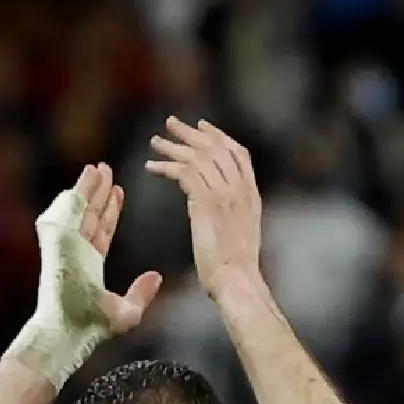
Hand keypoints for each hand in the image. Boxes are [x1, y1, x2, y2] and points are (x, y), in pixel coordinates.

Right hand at [6, 163, 162, 385]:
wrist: (67, 335)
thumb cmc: (90, 330)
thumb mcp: (126, 312)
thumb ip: (141, 293)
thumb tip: (157, 276)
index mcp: (88, 266)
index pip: (102, 231)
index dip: (111, 211)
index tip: (119, 191)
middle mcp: (74, 254)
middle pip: (89, 215)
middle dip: (99, 192)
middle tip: (108, 169)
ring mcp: (64, 248)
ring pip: (78, 209)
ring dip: (88, 188)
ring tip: (98, 168)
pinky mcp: (56, 244)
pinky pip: (66, 213)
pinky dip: (75, 195)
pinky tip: (86, 178)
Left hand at [145, 116, 264, 296]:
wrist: (236, 280)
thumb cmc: (236, 268)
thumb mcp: (242, 233)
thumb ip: (232, 212)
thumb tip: (210, 205)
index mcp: (251, 194)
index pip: (238, 153)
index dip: (219, 136)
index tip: (202, 126)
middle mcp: (240, 189)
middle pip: (216, 148)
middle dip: (192, 133)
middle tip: (171, 123)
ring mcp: (225, 194)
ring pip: (197, 157)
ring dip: (173, 146)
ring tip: (154, 141)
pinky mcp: (206, 202)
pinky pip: (183, 172)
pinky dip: (165, 166)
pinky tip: (151, 167)